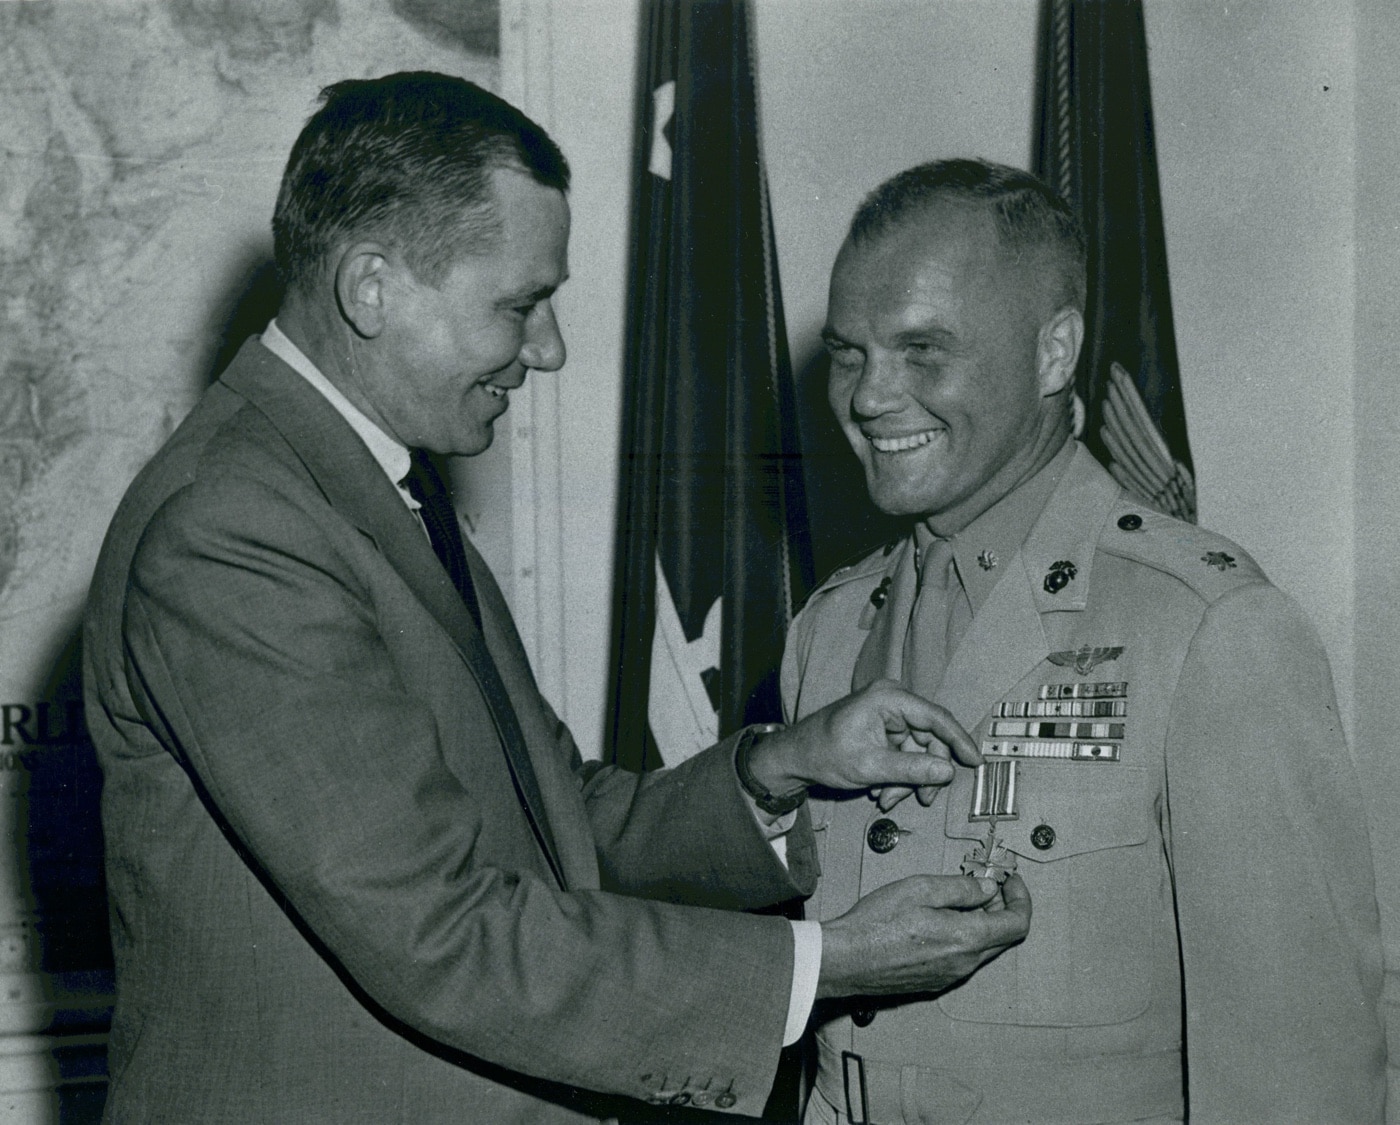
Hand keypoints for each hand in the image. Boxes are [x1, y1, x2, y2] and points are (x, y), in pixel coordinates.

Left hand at [746, 679, 979, 799]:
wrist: (794, 757)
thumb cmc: (824, 753)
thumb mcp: (870, 766)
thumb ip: (911, 769)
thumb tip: (948, 771)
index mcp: (889, 698)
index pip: (936, 717)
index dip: (959, 740)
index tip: (975, 762)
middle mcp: (892, 701)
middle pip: (930, 738)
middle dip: (925, 772)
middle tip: (923, 800)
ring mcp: (888, 715)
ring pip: (918, 751)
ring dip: (908, 780)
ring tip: (887, 799)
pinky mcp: (884, 729)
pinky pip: (904, 754)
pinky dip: (898, 776)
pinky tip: (883, 792)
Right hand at [816, 874, 1030, 998]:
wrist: (845, 960)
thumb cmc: (876, 923)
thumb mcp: (920, 889)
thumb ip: (961, 888)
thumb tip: (987, 887)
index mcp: (966, 939)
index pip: (1017, 923)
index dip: (1020, 897)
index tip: (1009, 879)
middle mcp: (964, 963)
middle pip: (1004, 936)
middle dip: (1001, 906)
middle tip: (983, 882)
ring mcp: (950, 976)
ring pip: (982, 947)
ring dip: (981, 920)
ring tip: (957, 897)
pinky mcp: (934, 981)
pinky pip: (962, 958)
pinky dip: (964, 935)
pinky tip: (939, 919)